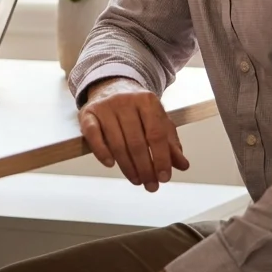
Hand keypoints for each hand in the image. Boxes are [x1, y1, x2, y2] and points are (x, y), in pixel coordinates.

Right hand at [79, 77, 189, 191]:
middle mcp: (125, 100)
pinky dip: (101, 152)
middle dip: (145, 168)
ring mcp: (105, 106)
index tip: (164, 178)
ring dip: (127, 166)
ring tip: (136, 180)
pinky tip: (111, 164)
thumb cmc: (138, 110)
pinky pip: (92, 135)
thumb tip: (182, 165)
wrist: (112, 86)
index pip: (156, 134)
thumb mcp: (158, 121)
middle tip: (150, 185)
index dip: (161, 159)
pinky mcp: (88, 112)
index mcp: (147, 101)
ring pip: (117, 143)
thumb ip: (170, 144)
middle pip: (136, 142)